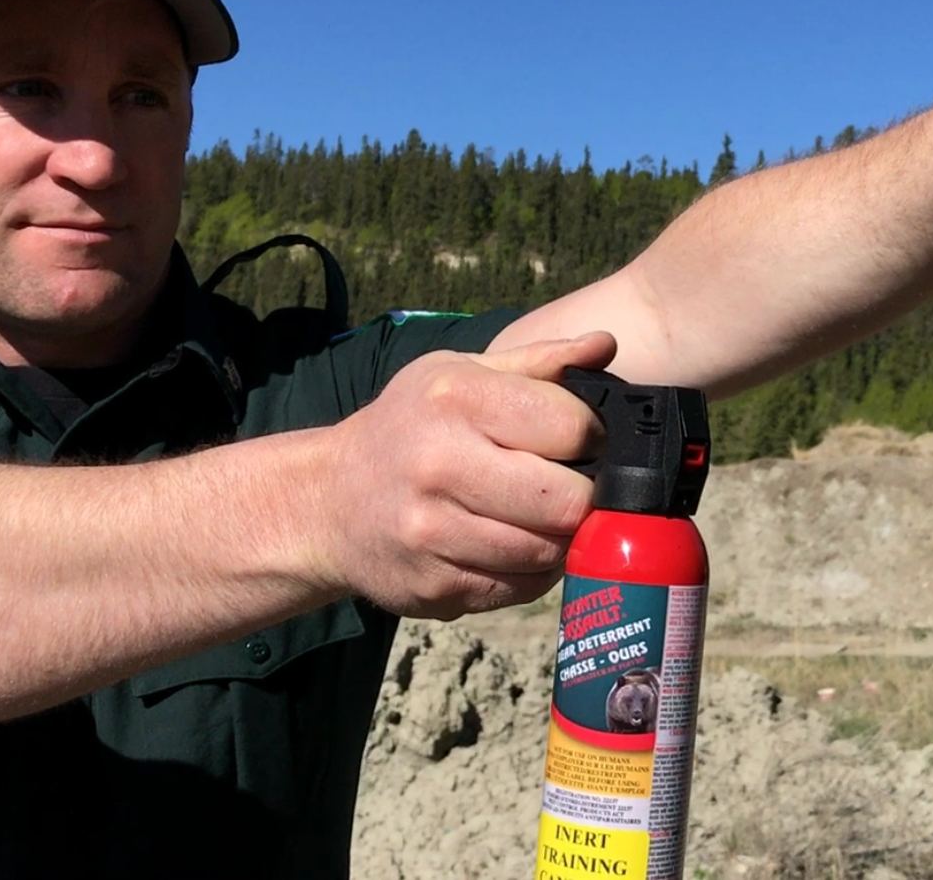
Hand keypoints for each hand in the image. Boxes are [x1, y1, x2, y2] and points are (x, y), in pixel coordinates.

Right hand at [305, 333, 613, 618]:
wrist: (327, 501)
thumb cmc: (409, 427)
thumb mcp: (459, 375)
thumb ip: (538, 363)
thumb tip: (605, 344)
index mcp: (455, 398)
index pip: (572, 427)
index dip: (592, 437)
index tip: (583, 441)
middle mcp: (439, 464)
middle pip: (568, 501)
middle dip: (583, 497)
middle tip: (570, 487)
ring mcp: (433, 533)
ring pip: (548, 552)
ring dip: (560, 539)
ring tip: (540, 516)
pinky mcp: (434, 586)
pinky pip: (519, 588)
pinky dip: (530, 572)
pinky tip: (512, 546)